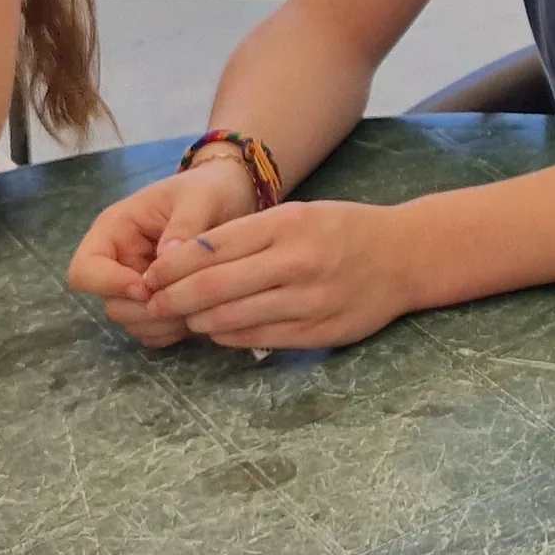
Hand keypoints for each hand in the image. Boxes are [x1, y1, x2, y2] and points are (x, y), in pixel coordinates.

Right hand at [64, 161, 265, 347]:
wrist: (231, 195)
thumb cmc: (210, 189)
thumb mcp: (201, 199)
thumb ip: (183, 227)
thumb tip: (165, 259)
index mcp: (115, 230)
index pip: (84, 271)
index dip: (109, 284)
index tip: (147, 287)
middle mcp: (119, 262)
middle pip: (111, 305)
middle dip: (145, 310)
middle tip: (185, 301)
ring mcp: (137, 285)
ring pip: (132, 322)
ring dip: (162, 322)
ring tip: (198, 305)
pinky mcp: (157, 302)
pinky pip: (153, 330)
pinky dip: (172, 330)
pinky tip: (198, 312)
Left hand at [127, 198, 423, 351]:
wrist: (404, 257)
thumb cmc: (342, 230)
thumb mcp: (297, 215)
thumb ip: (248, 236)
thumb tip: (187, 261)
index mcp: (286, 225)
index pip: (211, 248)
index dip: (172, 266)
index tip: (150, 275)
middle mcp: (295, 262)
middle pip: (213, 287)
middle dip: (174, 299)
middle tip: (154, 303)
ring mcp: (307, 301)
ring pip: (231, 319)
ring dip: (198, 321)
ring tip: (185, 318)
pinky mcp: (317, 332)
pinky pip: (257, 339)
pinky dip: (229, 336)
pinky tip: (219, 329)